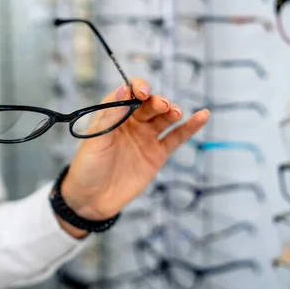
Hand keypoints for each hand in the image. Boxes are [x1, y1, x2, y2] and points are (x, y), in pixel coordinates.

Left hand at [61, 79, 208, 223]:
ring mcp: (146, 138)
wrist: (91, 200)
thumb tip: (124, 89)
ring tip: (175, 112)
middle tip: (161, 105)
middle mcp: (131, 122)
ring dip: (172, 111)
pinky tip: (202, 116)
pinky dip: (190, 127)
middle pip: (149, 104)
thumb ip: (110, 116)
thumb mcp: (95, 140)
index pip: (128, 92)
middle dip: (157, 101)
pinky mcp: (157, 155)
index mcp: (113, 114)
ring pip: (164, 118)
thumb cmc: (87, 167)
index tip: (143, 92)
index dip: (137, 88)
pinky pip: (176, 138)